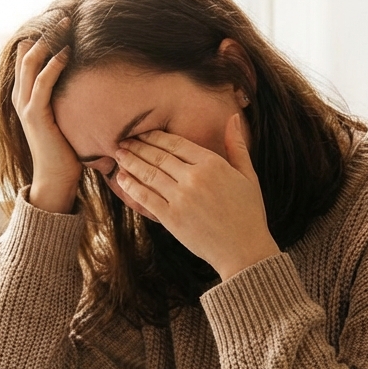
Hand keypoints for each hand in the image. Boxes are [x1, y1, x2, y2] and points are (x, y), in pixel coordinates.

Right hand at [13, 23, 80, 213]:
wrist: (55, 180)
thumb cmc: (65, 152)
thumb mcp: (65, 118)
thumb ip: (67, 99)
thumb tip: (87, 83)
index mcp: (26, 96)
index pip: (28, 58)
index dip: (42, 36)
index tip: (60, 19)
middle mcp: (21, 97)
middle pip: (28, 53)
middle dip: (45, 31)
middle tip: (64, 13)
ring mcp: (26, 106)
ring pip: (32, 63)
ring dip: (50, 40)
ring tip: (66, 22)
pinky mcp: (36, 116)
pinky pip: (43, 83)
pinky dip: (54, 65)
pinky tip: (68, 52)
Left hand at [113, 114, 279, 280]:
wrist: (244, 251)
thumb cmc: (249, 213)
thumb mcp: (248, 176)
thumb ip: (237, 146)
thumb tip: (233, 117)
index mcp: (213, 164)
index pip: (176, 143)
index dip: (156, 136)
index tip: (143, 132)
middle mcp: (194, 177)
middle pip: (159, 156)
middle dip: (138, 146)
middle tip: (123, 140)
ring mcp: (181, 198)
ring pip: (149, 174)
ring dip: (130, 162)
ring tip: (119, 155)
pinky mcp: (171, 218)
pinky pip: (146, 197)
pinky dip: (131, 186)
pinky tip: (122, 179)